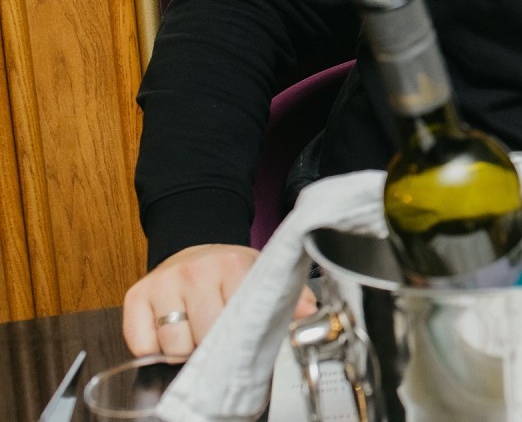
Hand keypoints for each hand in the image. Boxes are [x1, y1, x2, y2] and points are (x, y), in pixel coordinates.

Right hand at [121, 244, 316, 355]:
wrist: (195, 249)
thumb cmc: (229, 270)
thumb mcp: (261, 275)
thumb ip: (288, 294)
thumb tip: (308, 312)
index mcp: (232, 265)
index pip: (237, 320)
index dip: (240, 339)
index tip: (243, 342)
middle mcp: (194, 272)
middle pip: (203, 337)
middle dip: (212, 347)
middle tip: (218, 338)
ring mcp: (163, 283)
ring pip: (173, 345)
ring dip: (184, 349)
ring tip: (195, 334)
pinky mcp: (136, 295)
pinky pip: (142, 344)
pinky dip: (155, 348)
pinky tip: (170, 334)